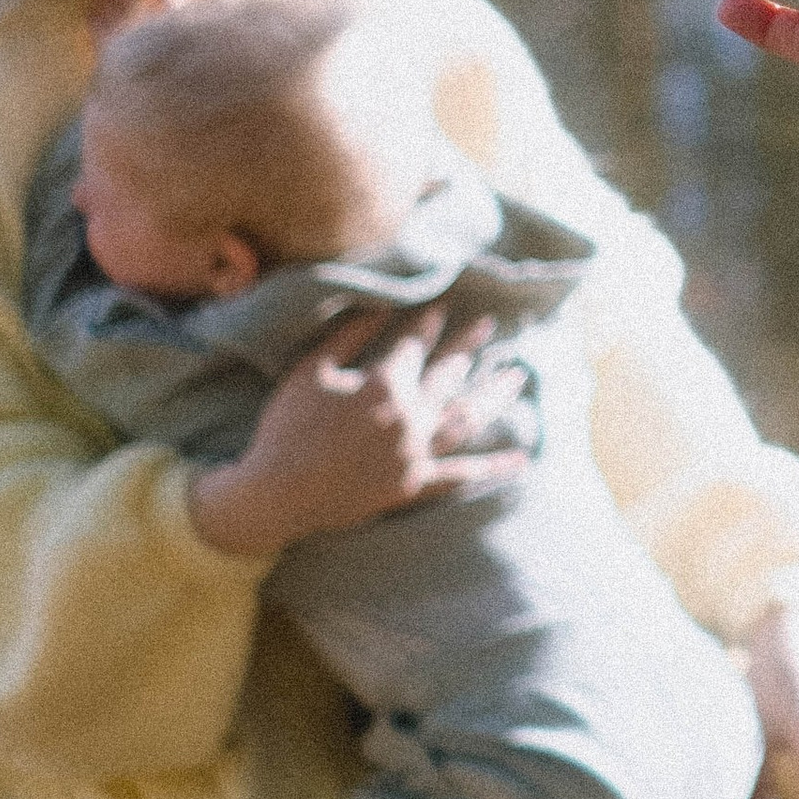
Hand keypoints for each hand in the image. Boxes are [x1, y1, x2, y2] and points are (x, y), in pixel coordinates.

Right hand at [188, 311, 521, 560]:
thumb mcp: (310, 371)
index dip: (428, 324)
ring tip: (517, 375)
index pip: (415, 346)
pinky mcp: (414, 485)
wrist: (276, 493)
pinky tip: (522, 458)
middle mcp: (410, 417)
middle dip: (469, 346)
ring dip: (494, 394)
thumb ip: (349, 336)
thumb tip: (378, 305)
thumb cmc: (286, 428)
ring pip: (467, 417)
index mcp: (384, 385)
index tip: (441, 307)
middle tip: (489, 324)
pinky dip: (493, 467)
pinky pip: (461, 475)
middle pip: (449, 374)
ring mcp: (416, 453)